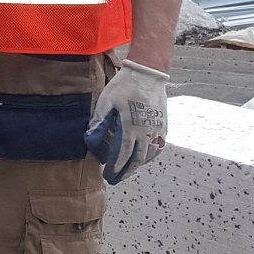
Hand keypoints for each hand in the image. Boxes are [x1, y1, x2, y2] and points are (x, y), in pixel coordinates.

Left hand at [85, 60, 168, 184]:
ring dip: (138, 165)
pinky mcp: (164, 125)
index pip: (123, 154)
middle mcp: (147, 131)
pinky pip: (158, 147)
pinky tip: (142, 159)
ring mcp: (158, 129)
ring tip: (126, 171)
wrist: (148, 74)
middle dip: (126, 171)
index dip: (115, 167)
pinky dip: (150, 156)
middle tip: (115, 179)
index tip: (108, 175)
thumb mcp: (106, 101)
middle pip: (137, 159)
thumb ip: (99, 121)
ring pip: (150, 155)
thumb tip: (90, 140)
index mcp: (131, 126)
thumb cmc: (124, 86)